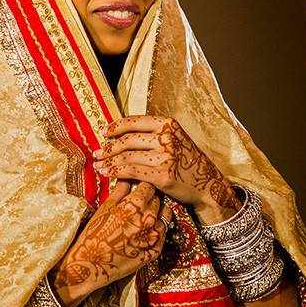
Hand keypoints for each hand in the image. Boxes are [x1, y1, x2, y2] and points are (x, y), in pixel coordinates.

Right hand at [51, 181, 171, 306]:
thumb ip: (120, 190)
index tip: (138, 186)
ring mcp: (153, 236)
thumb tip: (127, 178)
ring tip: (143, 215)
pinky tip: (146, 229)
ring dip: (156, 212)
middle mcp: (148, 219)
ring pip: (164, 216)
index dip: (143, 184)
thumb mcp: (105, 207)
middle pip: (158, 199)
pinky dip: (157, 228)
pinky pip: (164, 234)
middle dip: (150, 197)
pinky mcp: (155, 251)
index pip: (149, 186)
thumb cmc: (94, 234)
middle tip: (140, 200)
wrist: (91, 264)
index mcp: (135, 205)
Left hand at [95, 116, 241, 223]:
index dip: (115, 127)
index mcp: (168, 124)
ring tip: (98, 165)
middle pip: (128, 140)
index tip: (104, 133)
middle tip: (97, 153)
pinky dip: (116, 172)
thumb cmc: (187, 162)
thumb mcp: (175, 139)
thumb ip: (153, 134)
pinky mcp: (163, 175)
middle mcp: (167, 137)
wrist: (208, 185)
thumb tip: (121, 134)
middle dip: (108, 147)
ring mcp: (166, 156)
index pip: (134, 122)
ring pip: (127, 157)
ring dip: (109, 162)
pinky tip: (107, 174)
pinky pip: (132, 171)